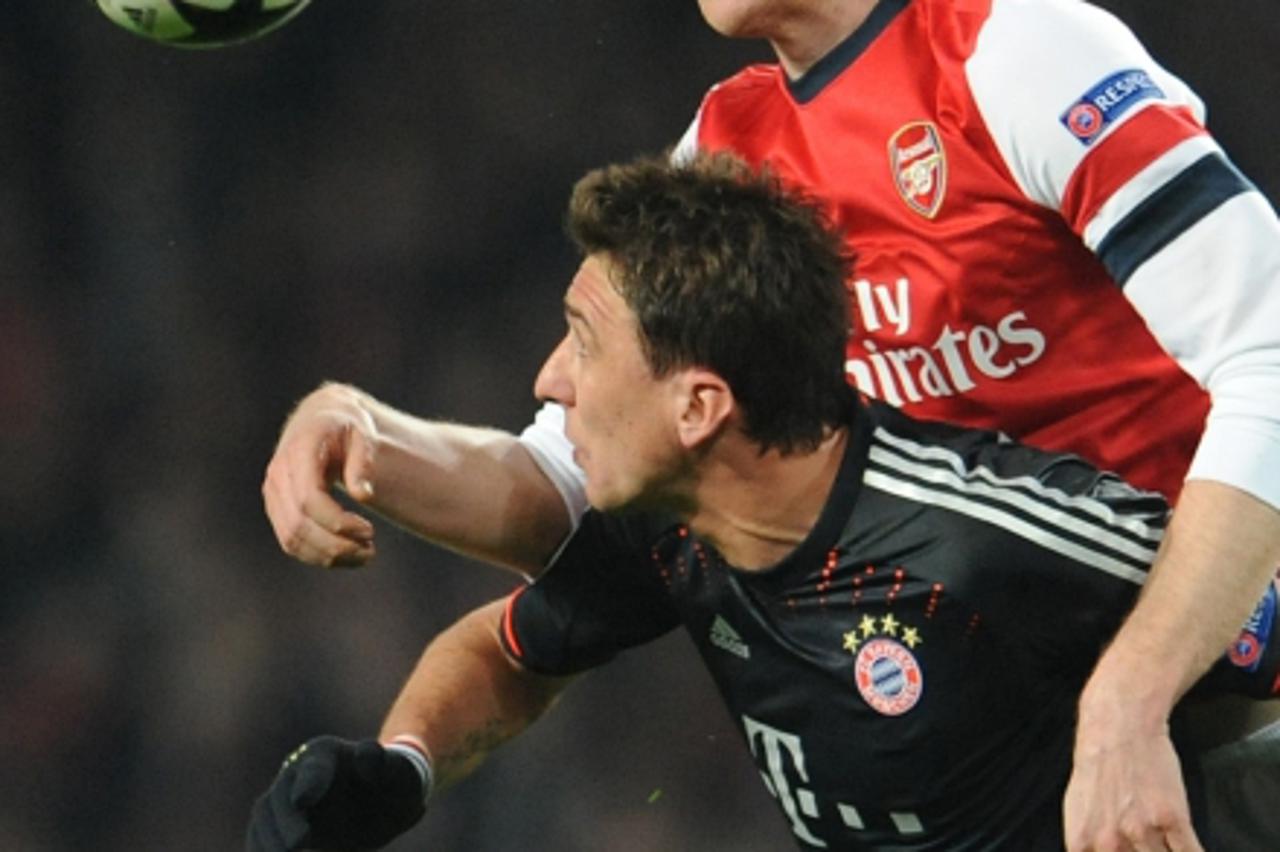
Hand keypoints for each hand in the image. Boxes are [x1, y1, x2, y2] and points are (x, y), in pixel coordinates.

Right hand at [246, 736, 426, 851]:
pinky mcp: (281, 822)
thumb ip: (384, 762)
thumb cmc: (396, 783)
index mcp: (327, 753)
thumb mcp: (402, 772)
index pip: (314, 766)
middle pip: (282, 792)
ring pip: (265, 813)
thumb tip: (364, 757)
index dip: (309, 782)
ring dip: (270, 837)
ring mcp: (287, 796)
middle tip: (299, 844)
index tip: (304, 801)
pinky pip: (260, 833)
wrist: (384, 803)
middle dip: (287, 819)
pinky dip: (261, 846)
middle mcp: (300, 770)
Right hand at [262, 384, 378, 567]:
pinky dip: (317, 555)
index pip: (309, 498)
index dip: (338, 521)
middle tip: (370, 551)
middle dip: (336, 545)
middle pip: (299, 524)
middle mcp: (279, 473)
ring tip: (364, 554)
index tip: (369, 531)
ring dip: (328, 555)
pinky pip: (290, 541)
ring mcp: (274, 493)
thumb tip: (364, 496)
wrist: (318, 420)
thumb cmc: (345, 426)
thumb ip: (362, 462)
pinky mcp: (276, 508)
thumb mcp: (362, 434)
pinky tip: (346, 555)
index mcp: (300, 451)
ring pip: (292, 539)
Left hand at [1064, 723, 1203, 851]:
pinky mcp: (1172, 818)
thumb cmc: (1098, 764)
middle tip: (1150, 845)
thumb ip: (1089, 842)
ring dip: (1165, 851)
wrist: (1118, 727)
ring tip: (1167, 842)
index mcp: (1082, 841)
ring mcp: (1142, 831)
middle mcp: (1110, 842)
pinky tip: (1191, 848)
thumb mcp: (1078, 809)